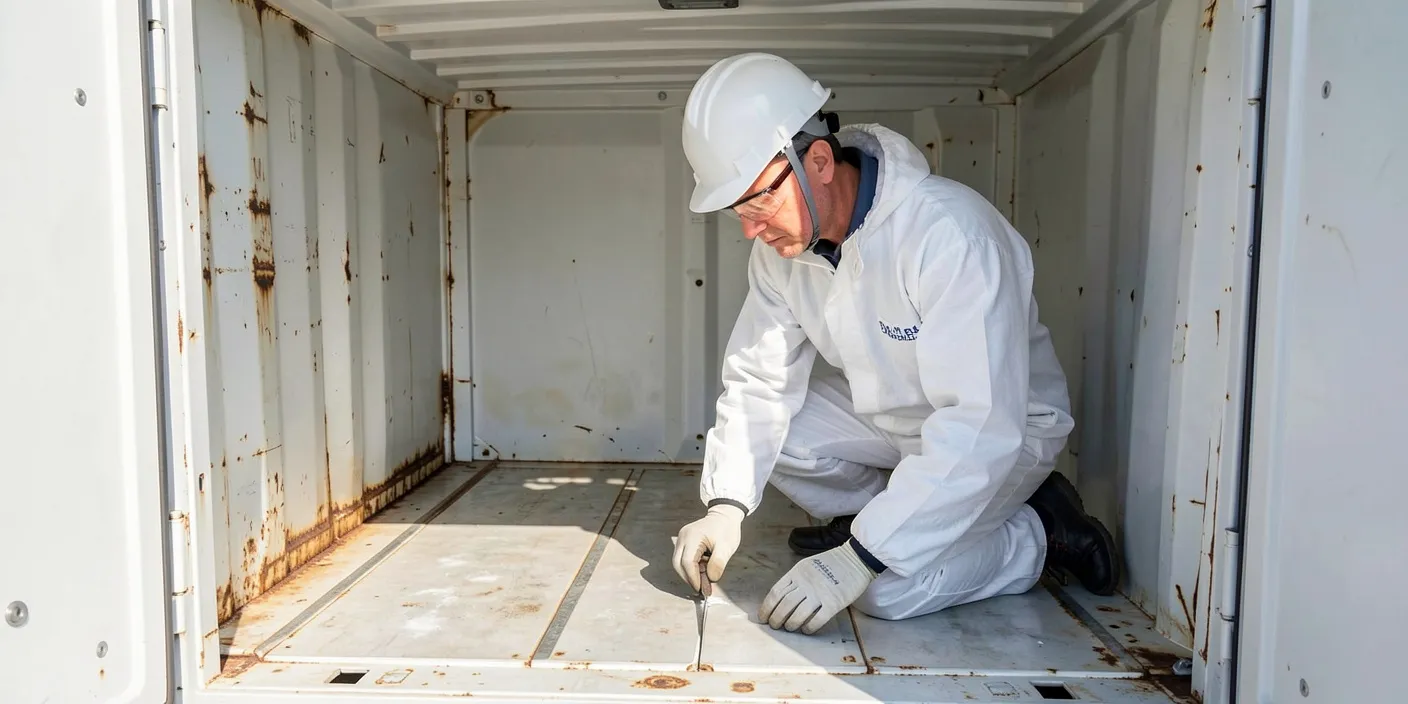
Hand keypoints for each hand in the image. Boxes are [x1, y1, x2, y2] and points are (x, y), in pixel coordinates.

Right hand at [672, 504, 744, 591]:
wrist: (725, 515)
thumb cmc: (726, 529)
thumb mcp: (726, 547)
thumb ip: (718, 563)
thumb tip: (711, 579)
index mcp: (693, 536)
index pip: (687, 562)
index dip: (693, 578)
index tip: (702, 589)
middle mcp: (683, 537)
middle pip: (677, 563)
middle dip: (688, 578)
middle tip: (700, 588)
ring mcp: (681, 539)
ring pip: (678, 562)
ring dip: (688, 573)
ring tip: (703, 579)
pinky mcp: (684, 541)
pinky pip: (682, 558)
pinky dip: (690, 567)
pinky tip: (701, 569)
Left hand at [759, 541, 876, 633]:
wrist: (856, 559)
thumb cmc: (831, 563)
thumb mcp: (807, 565)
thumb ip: (794, 579)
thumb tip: (780, 599)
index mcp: (797, 572)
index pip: (775, 593)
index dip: (767, 607)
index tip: (763, 617)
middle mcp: (806, 583)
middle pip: (784, 605)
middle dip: (776, 618)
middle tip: (774, 626)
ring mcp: (820, 593)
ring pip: (798, 614)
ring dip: (790, 624)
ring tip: (789, 628)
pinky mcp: (834, 603)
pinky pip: (817, 620)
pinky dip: (809, 627)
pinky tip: (806, 630)